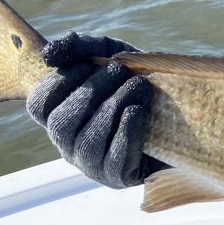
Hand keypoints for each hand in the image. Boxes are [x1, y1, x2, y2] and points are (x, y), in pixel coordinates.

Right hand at [27, 31, 165, 188]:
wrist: (184, 110)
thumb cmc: (137, 80)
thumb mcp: (111, 55)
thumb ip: (80, 47)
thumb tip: (49, 54)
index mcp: (61, 116)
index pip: (39, 105)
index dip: (58, 82)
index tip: (88, 63)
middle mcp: (70, 144)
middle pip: (61, 124)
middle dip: (91, 92)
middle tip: (120, 70)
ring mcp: (92, 164)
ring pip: (87, 142)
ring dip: (112, 108)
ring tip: (138, 86)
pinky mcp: (119, 177)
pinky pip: (114, 161)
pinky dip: (126, 133)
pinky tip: (139, 111)